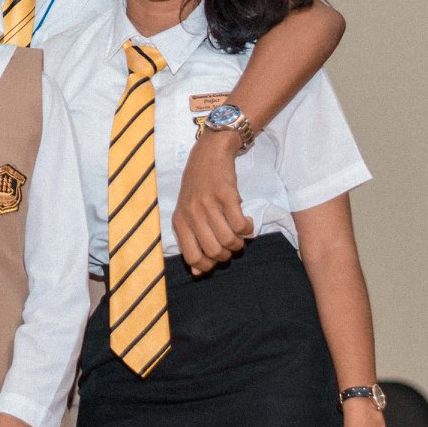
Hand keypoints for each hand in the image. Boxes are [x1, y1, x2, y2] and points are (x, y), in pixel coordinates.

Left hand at [172, 131, 253, 273]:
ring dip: (239, 242)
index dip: (208, 265)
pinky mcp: (225, 195)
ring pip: (229, 240)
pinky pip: (240, 225)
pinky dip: (248, 228)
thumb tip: (198, 274)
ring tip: (240, 233)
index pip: (192, 258)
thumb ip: (191, 242)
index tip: (217, 258)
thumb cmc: (199, 186)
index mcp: (179, 221)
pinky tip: (247, 221)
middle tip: (231, 244)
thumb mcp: (188, 213)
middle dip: (227, 254)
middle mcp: (191, 214)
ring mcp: (208, 204)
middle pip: (214, 252)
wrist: (209, 152)